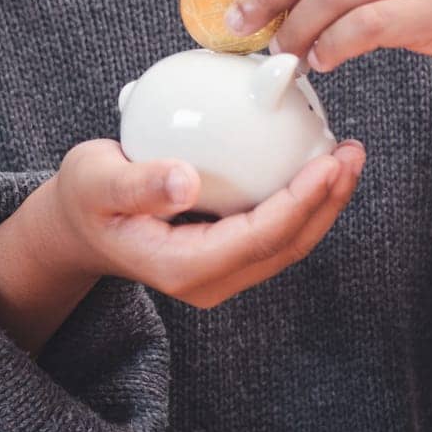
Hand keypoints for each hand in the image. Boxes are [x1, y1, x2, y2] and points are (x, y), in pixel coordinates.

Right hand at [39, 137, 365, 309]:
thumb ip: (137, 185)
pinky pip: (275, 230)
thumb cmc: (86, 198)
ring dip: (323, 202)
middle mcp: (209, 278)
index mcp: (184, 267)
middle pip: (286, 245)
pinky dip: (301, 198)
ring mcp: (221, 271)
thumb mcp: (95, 182)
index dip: (301, 202)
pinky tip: (313, 161)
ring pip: (288, 242)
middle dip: (327, 202)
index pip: (259, 238)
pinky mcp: (227, 254)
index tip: (328, 162)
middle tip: (352, 153)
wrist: (79, 224)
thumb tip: (184, 180)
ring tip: (346, 155)